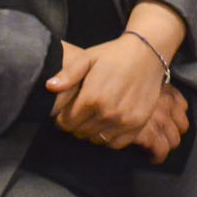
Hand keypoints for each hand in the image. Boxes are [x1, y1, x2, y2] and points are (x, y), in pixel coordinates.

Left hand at [48, 37, 180, 153]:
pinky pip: (115, 143)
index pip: (67, 122)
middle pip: (80, 132)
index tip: (65, 113)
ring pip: (96, 139)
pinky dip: (108, 138)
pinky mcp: (137, 124)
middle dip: (76, 125)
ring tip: (93, 118)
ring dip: (91, 131)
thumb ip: (68, 74)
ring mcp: (124, 120)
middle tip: (79, 114)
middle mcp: (108, 112)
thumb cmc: (114, 55)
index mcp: (92, 97)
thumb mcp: (88, 57)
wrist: (147, 53)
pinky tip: (107, 124)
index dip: (62, 119)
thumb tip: (49, 87)